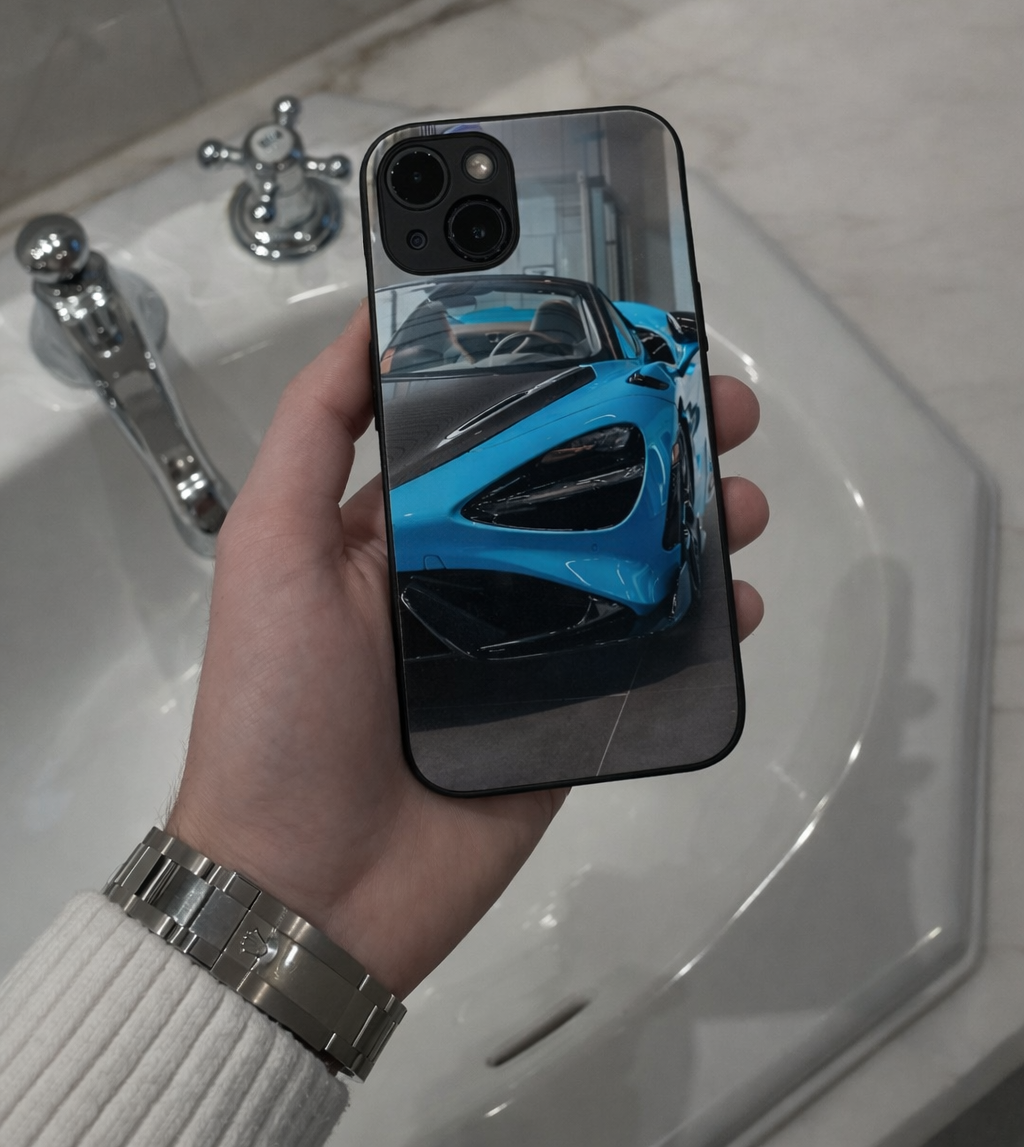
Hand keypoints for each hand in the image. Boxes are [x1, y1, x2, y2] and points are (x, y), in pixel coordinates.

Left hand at [168, 304, 767, 997]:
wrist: (309, 887)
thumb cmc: (278, 704)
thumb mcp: (269, 544)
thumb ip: (315, 431)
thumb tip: (370, 319)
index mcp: (405, 521)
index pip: (497, 425)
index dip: (563, 374)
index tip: (624, 328)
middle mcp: (475, 566)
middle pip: (583, 480)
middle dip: (655, 431)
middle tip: (717, 403)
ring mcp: (532, 640)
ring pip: (632, 557)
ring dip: (698, 513)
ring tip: (742, 492)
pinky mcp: (573, 711)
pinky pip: (652, 652)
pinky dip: (706, 617)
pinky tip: (739, 592)